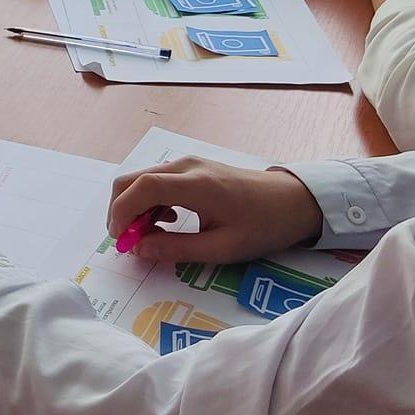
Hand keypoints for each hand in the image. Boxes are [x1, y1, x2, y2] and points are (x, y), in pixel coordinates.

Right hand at [106, 157, 321, 263]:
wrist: (293, 201)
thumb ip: (177, 249)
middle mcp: (185, 166)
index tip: (120, 240)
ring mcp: (188, 163)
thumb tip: (139, 250)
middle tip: (128, 242)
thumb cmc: (263, 226)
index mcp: (195, 184)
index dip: (121, 212)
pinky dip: (148, 200)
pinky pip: (156, 179)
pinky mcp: (192, 168)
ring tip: (148, 237)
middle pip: (132, 178)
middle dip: (121, 211)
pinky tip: (165, 222)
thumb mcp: (222, 248)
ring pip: (141, 178)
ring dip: (134, 207)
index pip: (141, 188)